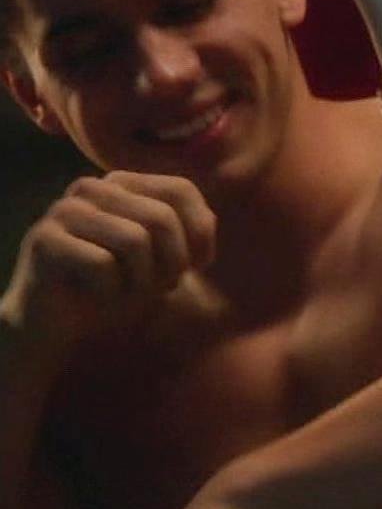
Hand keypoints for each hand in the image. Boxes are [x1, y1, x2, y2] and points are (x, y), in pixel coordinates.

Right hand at [0, 172, 215, 357]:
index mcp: (123, 184)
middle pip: (161, 218)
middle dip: (172, 264)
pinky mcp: (44, 240)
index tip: (195, 267)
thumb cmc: (118, 288)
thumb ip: (190, 233)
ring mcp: (64, 210)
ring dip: (142, 282)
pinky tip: (97, 298)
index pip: (181, 190)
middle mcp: (92, 188)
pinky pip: (102, 265)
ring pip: (134, 241)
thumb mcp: (165, 258)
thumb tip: (210, 221)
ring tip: (127, 293)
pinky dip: (112, 293)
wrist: (59, 325)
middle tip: (159, 288)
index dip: (200, 235)